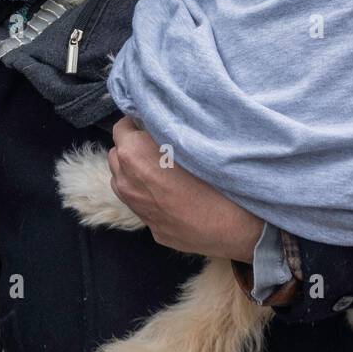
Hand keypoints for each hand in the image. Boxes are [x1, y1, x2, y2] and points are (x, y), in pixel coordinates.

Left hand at [108, 118, 263, 260]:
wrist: (234, 225)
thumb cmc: (216, 177)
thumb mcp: (189, 139)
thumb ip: (163, 128)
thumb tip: (155, 122)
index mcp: (133, 155)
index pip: (121, 128)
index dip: (138, 123)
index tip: (153, 124)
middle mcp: (126, 182)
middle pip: (118, 155)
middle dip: (133, 147)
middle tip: (158, 145)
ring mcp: (137, 208)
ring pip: (124, 181)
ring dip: (136, 172)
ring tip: (164, 169)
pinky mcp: (151, 228)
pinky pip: (143, 204)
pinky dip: (150, 195)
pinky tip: (174, 195)